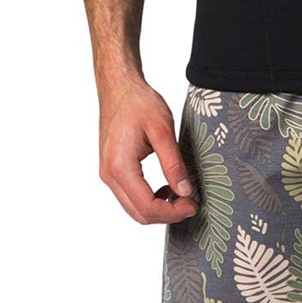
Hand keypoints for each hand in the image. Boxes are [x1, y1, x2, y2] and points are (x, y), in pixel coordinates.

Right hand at [98, 76, 198, 224]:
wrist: (119, 88)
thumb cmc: (139, 103)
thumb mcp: (162, 129)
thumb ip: (173, 162)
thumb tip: (184, 191)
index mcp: (120, 167)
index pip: (147, 207)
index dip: (173, 212)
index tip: (193, 205)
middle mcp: (109, 175)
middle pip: (138, 213)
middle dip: (167, 214)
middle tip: (191, 203)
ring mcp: (108, 174)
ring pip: (133, 208)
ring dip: (158, 208)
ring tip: (181, 196)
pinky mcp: (111, 170)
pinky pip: (130, 195)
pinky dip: (148, 199)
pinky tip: (166, 188)